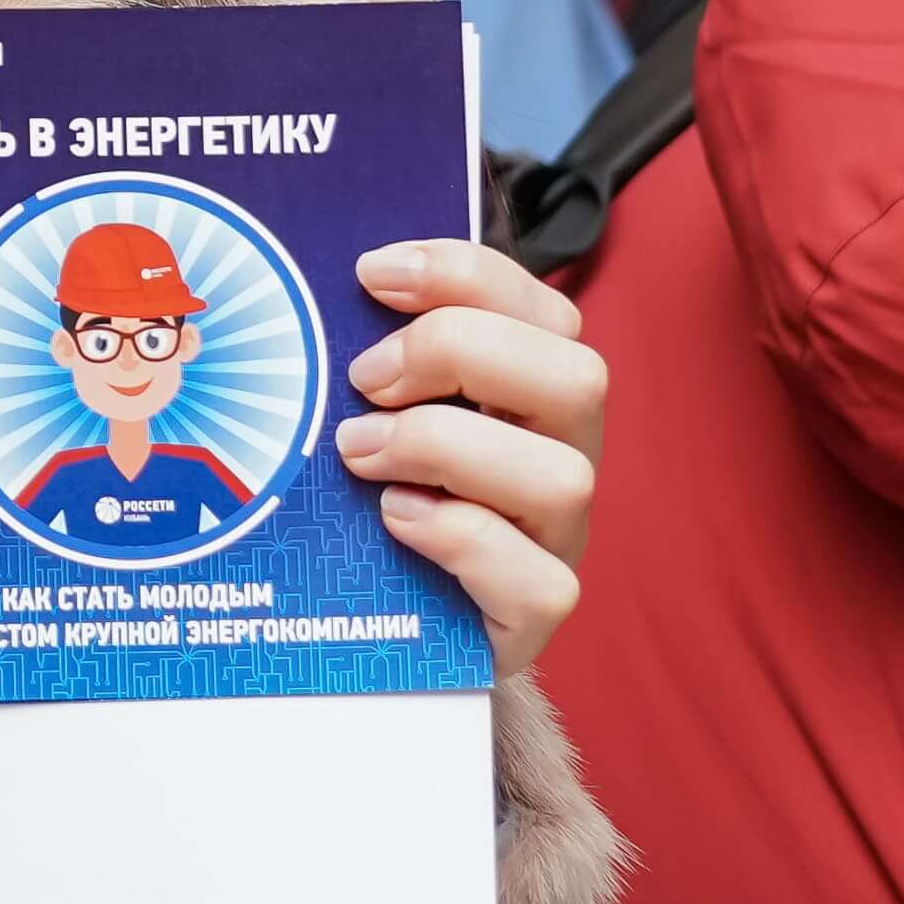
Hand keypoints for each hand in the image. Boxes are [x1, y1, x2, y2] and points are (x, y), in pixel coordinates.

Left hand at [337, 239, 598, 678]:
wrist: (372, 628)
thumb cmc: (367, 498)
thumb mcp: (372, 411)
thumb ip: (373, 357)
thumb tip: (324, 286)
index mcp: (531, 393)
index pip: (541, 309)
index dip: (463, 275)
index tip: (371, 275)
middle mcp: (558, 459)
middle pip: (579, 376)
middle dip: (458, 353)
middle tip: (363, 381)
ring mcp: (555, 541)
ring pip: (564, 477)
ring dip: (445, 448)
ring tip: (360, 454)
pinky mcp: (534, 616)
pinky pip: (542, 582)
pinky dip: (462, 540)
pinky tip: (396, 521)